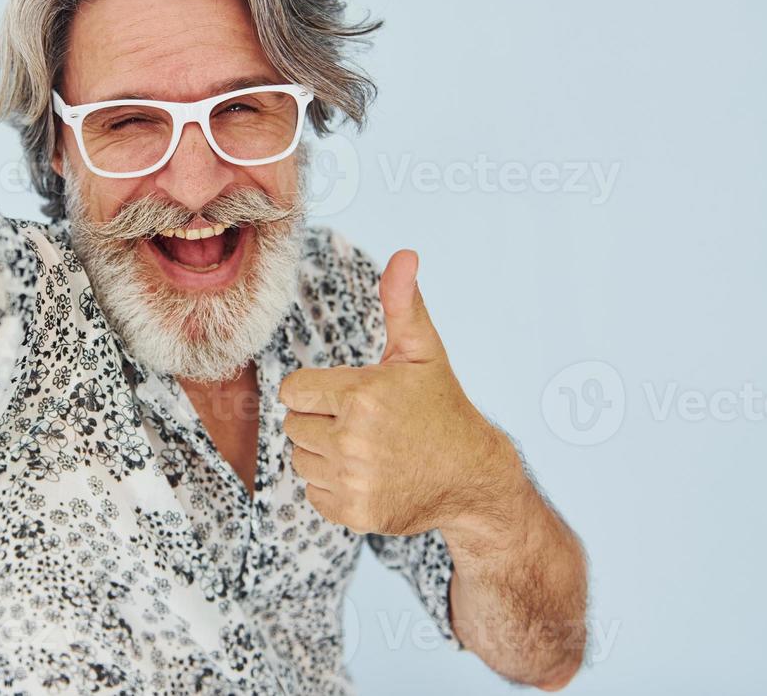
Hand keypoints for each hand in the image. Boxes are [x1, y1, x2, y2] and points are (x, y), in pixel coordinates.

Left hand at [279, 249, 523, 539]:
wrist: (473, 475)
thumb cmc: (440, 406)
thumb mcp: (422, 352)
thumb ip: (402, 303)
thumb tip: (405, 254)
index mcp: (362, 395)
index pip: (293, 390)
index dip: (316, 390)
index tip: (347, 393)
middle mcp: (353, 440)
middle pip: (294, 425)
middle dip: (321, 419)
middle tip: (363, 422)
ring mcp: (355, 480)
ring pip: (301, 458)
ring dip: (324, 453)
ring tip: (366, 447)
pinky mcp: (356, 513)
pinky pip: (313, 493)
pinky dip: (332, 486)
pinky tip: (366, 474)